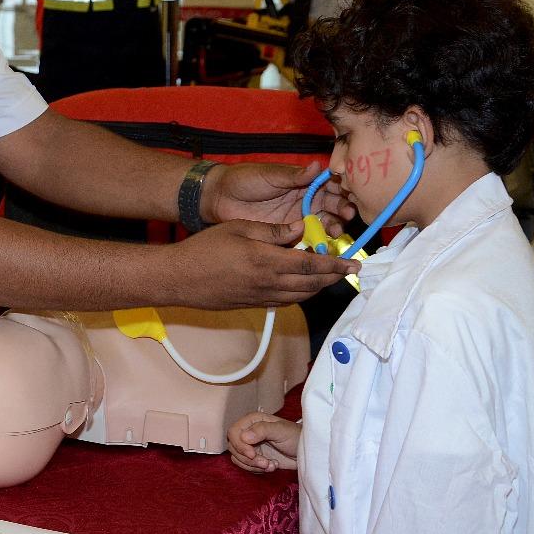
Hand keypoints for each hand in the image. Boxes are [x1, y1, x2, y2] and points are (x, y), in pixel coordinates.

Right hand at [169, 219, 359, 307]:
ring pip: (301, 296)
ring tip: (329, 277)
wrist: (179, 278)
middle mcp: (269, 284)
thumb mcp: (238, 228)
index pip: (312, 266)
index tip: (354, 262)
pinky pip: (285, 301)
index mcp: (268, 262)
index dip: (336, 265)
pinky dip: (301, 294)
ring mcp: (261, 298)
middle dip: (333, 278)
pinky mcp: (253, 305)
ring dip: (319, 287)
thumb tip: (300, 229)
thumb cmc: (205, 249)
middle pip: (312, 285)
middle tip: (348, 270)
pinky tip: (301, 286)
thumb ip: (272, 231)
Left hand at [204, 161, 354, 234]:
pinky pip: (306, 241)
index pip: (331, 186)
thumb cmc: (245, 179)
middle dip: (343, 210)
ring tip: (336, 232)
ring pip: (324, 226)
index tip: (350, 193)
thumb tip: (318, 166)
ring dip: (333, 228)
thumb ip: (294, 176)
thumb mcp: (271, 175)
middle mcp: (305, 202)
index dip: (343, 189)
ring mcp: (298, 220)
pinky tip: (322, 247)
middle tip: (347, 215)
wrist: (220, 199)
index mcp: (304, 183)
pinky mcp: (287, 236)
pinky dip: (316, 245)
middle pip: (333, 207)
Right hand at [228, 412, 299, 472]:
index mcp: (252, 421)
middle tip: (265, 463)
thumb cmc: (296, 436)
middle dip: (248, 459)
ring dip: (253, 465)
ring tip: (271, 465)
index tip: (252, 454)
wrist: (307, 452)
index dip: (240, 445)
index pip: (234, 433)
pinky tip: (272, 466)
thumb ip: (262, 430)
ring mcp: (251, 446)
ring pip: (238, 458)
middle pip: (233, 447)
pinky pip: (246, 466)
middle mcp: (249, 432)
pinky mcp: (255, 458)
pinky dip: (257, 469)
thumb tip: (244, 437)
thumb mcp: (280, 431)